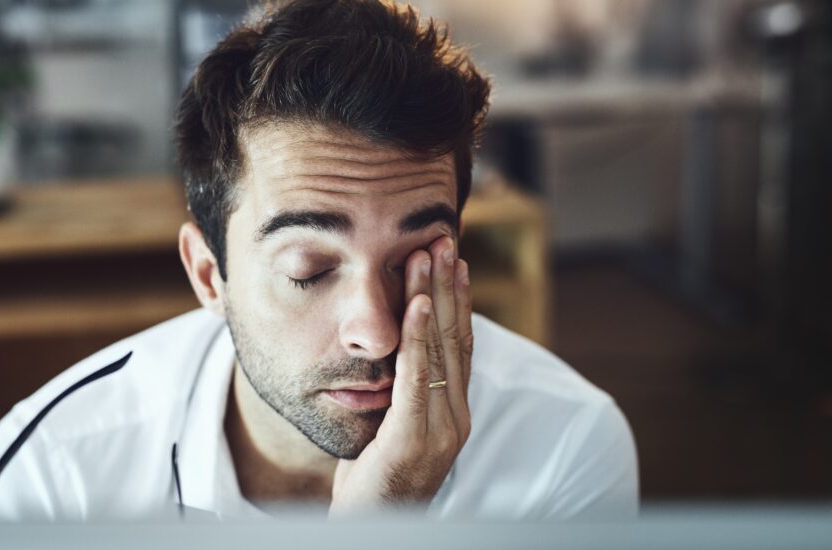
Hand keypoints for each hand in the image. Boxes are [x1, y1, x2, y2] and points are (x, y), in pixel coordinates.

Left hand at [329, 236, 472, 516]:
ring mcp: (440, 431)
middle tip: (444, 239)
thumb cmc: (373, 485)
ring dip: (435, 297)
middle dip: (450, 286)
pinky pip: (418, 378)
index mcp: (452, 414)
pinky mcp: (413, 440)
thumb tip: (394, 353)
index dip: (458, 301)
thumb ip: (400, 395)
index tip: (453, 260)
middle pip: (457, 339)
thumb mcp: (390, 430)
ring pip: (442, 350)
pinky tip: (419, 305)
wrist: (371, 530)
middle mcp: (455, 419)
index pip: (460, 347)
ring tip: (429, 255)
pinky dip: (419, 337)